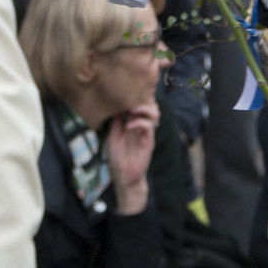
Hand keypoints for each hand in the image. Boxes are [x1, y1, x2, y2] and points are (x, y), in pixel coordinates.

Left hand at [107, 99, 159, 213]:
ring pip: (155, 113)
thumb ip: (117, 120)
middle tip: (130, 99)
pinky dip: (140, 122)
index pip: (141, 102)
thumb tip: (116, 103)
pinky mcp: (148, 142)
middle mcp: (143, 124)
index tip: (126, 91)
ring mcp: (147, 133)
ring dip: (144, 108)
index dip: (137, 94)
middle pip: (151, 103)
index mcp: (135, 120)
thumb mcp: (113, 134)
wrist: (122, 176)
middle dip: (143, 98)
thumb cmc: (117, 155)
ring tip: (132, 110)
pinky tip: (129, 126)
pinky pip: (149, 127)